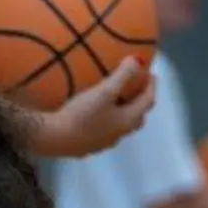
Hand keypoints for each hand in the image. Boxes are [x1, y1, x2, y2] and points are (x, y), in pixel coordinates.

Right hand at [39, 58, 157, 157]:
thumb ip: (123, 75)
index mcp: (127, 120)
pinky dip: (108, 121)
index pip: (147, 102)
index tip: (153, 73)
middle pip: (137, 118)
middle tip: (138, 89)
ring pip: (121, 127)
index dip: (152, 86)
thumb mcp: (104, 91)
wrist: (55, 139)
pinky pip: (105, 132)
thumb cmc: (82, 115)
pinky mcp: (89, 146)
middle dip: (141, 102)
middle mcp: (119, 134)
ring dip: (124, 113)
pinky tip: (97, 116)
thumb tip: (137, 60)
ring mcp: (104, 143)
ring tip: (118, 101)